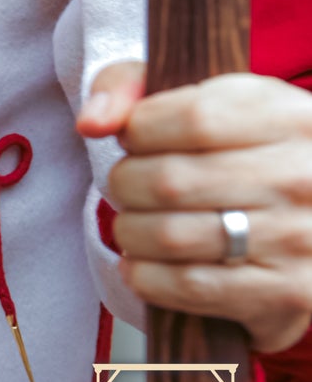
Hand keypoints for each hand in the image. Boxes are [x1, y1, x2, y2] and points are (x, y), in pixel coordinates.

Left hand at [78, 62, 311, 355]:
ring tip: (132, 225)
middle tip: (127, 186)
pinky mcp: (287, 294)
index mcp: (286, 115)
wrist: (308, 219)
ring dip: (130, 232)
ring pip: (172, 236)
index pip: (191, 117)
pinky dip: (147, 277)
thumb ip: (134, 87)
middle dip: (125, 183)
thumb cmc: (245, 151)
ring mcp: (297, 239)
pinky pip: (191, 287)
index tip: (134, 138)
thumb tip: (90, 122)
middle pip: (171, 180)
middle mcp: (299, 176)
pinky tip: (142, 265)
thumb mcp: (207, 98)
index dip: (141, 130)